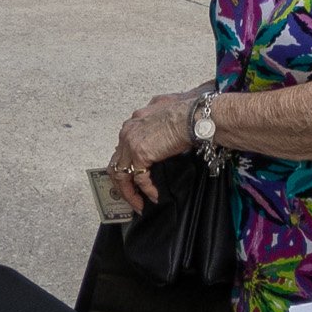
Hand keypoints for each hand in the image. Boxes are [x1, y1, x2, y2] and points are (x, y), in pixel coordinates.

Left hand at [108, 90, 201, 210]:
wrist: (194, 116)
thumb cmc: (189, 111)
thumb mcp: (168, 106)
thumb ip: (159, 112)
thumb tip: (161, 110)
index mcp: (134, 121)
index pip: (122, 148)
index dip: (127, 165)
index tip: (133, 178)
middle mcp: (127, 131)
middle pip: (116, 163)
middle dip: (122, 184)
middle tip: (131, 197)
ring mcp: (131, 143)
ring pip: (121, 174)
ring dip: (129, 193)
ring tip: (138, 204)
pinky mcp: (140, 154)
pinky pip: (139, 179)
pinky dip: (146, 190)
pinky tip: (154, 196)